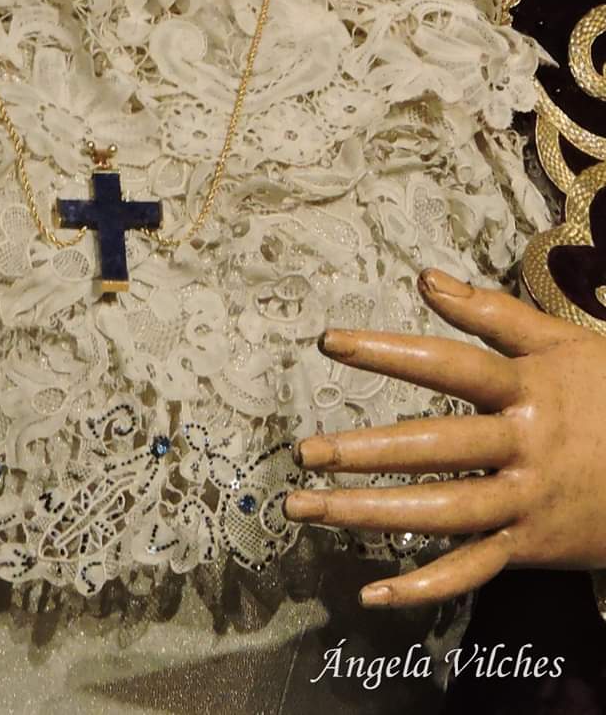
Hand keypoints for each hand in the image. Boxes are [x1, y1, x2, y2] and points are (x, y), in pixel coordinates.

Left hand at [284, 267, 605, 607]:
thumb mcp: (562, 343)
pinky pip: (474, 570)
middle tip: (305, 453)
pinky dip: (425, 584)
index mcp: (527, 390)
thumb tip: (425, 277)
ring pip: (441, 513)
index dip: (388, 352)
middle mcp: (523, 447)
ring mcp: (527, 502)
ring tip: (309, 508)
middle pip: (434, 448)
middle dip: (364, 452)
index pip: (446, 365)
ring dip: (371, 514)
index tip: (330, 343)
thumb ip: (492, 311)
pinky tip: (373, 589)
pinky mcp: (534, 546)